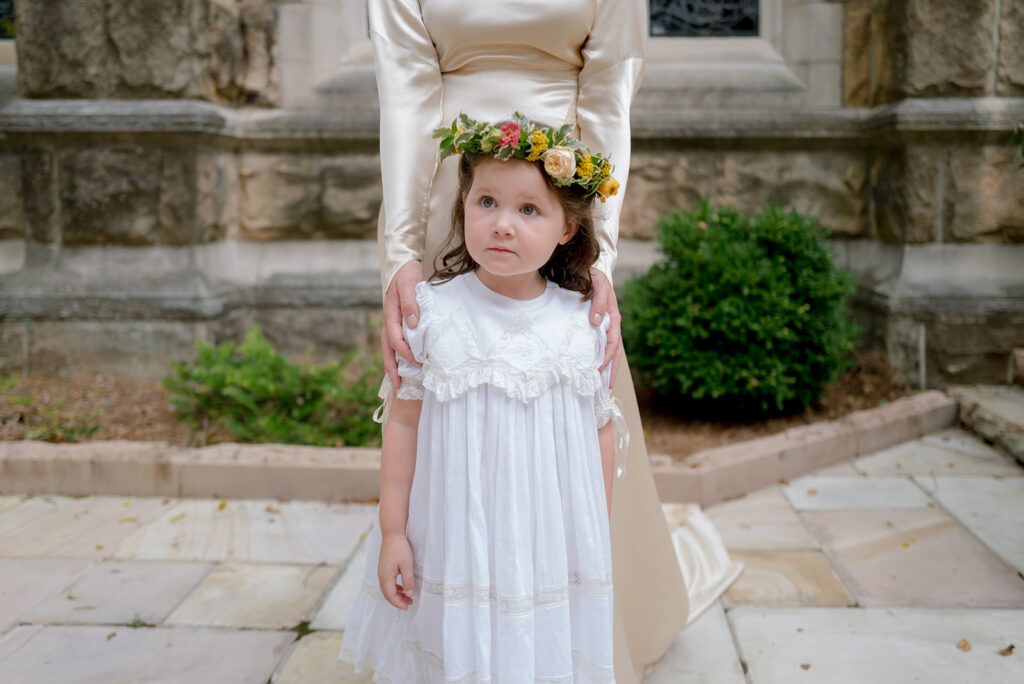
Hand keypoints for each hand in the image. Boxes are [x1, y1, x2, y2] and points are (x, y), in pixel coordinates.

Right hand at [378, 531, 415, 609]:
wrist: (392, 533)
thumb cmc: (400, 548)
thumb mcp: (407, 565)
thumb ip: (408, 581)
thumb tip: (409, 594)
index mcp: (385, 577)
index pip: (390, 596)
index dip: (399, 603)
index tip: (408, 607)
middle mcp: (381, 575)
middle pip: (387, 594)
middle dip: (398, 600)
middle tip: (409, 604)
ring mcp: (381, 571)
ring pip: (387, 588)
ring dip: (396, 594)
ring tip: (408, 597)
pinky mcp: (384, 567)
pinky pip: (388, 582)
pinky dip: (395, 587)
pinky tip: (402, 587)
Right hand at [381, 261, 423, 388]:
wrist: (403, 265)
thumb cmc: (407, 275)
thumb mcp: (409, 286)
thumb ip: (411, 304)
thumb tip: (412, 324)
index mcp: (390, 315)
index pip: (396, 340)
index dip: (406, 353)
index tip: (419, 362)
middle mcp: (389, 321)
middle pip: (387, 350)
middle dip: (391, 369)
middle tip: (397, 386)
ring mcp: (391, 323)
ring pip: (389, 348)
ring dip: (393, 365)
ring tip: (398, 381)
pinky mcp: (397, 322)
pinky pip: (395, 342)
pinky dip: (398, 355)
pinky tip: (405, 364)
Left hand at [589, 268, 621, 387]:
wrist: (586, 269)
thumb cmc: (592, 275)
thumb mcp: (597, 284)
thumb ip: (598, 302)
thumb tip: (597, 322)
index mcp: (613, 317)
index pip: (613, 343)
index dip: (607, 359)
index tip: (598, 371)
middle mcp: (610, 324)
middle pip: (614, 352)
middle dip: (611, 371)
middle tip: (605, 389)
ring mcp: (603, 326)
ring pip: (607, 351)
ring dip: (606, 368)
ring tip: (601, 385)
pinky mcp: (595, 326)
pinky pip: (599, 345)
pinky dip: (598, 358)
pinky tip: (593, 367)